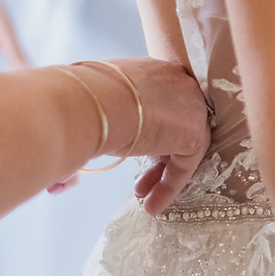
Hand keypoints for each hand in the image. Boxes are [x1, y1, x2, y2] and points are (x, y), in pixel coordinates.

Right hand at [49, 58, 210, 213]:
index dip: (149, 132)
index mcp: (153, 71)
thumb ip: (104, 118)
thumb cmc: (84, 101)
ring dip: (162, 175)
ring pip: (181, 145)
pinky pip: (186, 163)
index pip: (160, 104)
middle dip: (157, 156)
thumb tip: (79, 151)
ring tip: (143, 199)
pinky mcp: (195, 131)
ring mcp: (191, 106)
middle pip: (174, 124)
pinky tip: (152, 205)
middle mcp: (176, 83)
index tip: (134, 152)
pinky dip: (170, 185)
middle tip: (139, 180)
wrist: (92, 103)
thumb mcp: (97, 105)